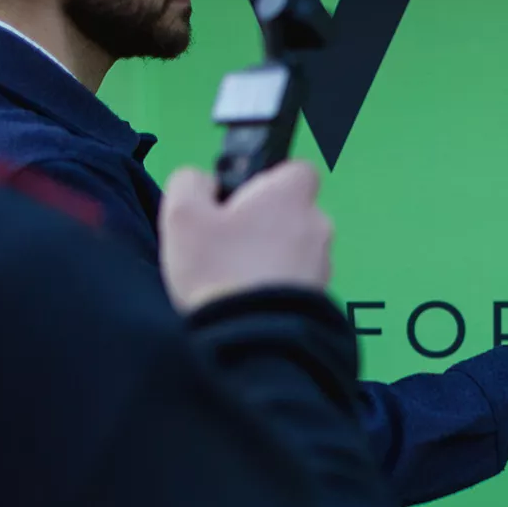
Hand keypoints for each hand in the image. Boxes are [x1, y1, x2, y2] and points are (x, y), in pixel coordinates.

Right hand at [158, 163, 332, 313]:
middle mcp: (317, 224)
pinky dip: (277, 283)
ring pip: (296, 247)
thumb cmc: (218, 270)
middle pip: (292, 210)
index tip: (240, 197)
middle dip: (264, 221)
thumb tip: (203, 181)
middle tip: (227, 241)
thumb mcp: (183, 215)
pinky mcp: (322, 296)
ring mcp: (324, 263)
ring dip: (271, 255)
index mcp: (290, 195)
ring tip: (235, 276)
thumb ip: (191, 182)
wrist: (252, 338)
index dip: (267, 179)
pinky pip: (298, 279)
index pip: (296, 168)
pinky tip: (250, 297)